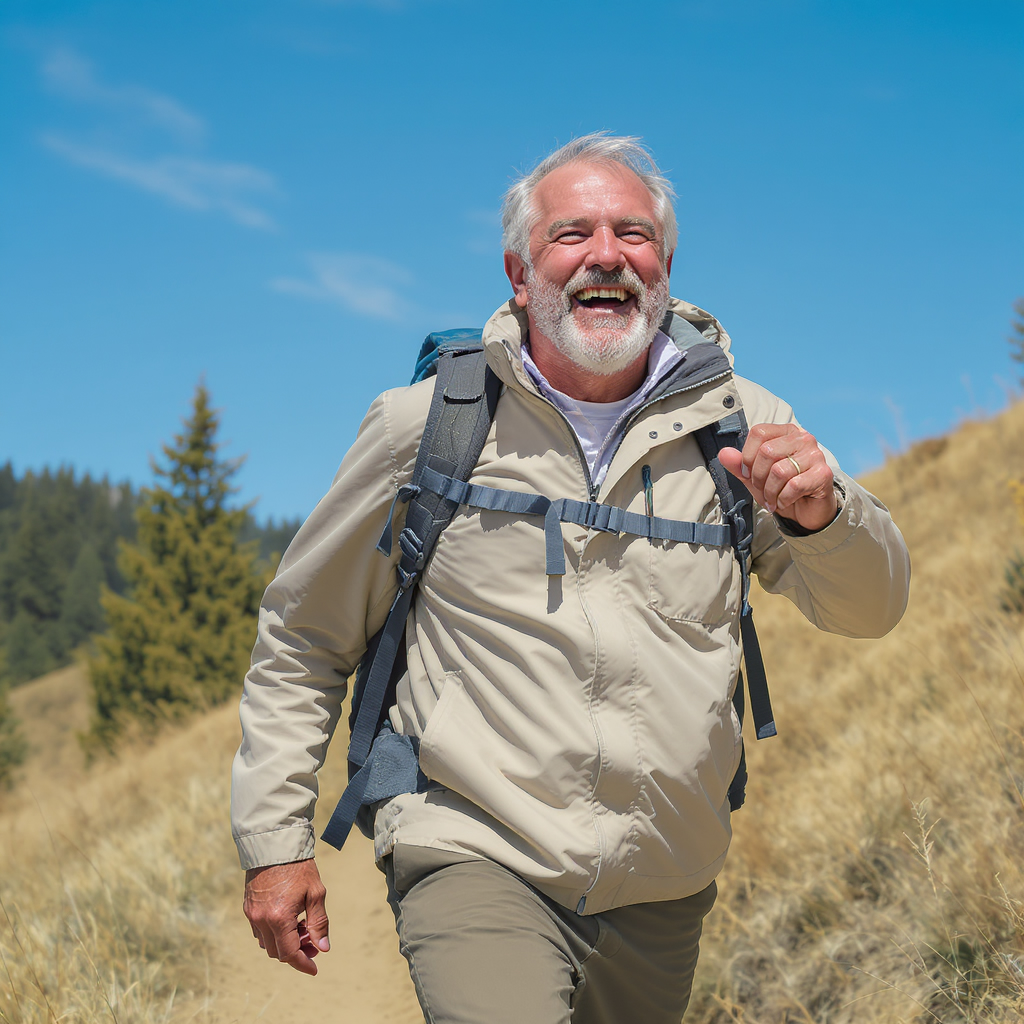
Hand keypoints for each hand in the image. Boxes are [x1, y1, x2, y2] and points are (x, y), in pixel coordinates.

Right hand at [243, 859, 329, 975]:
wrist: (274, 844)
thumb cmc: (298, 867)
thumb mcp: (315, 893)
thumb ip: (319, 923)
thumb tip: (323, 948)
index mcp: (279, 918)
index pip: (289, 954)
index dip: (303, 964)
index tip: (314, 968)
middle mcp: (261, 920)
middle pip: (277, 952)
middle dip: (296, 952)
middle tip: (313, 942)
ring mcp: (252, 914)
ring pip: (267, 943)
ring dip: (284, 943)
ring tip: (302, 927)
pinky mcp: (248, 907)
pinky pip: (259, 931)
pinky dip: (273, 933)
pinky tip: (288, 920)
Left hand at [718, 423, 837, 532]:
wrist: (806, 511)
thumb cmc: (781, 489)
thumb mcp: (754, 477)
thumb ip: (738, 465)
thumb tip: (724, 453)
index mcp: (786, 432)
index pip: (759, 432)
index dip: (747, 456)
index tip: (747, 474)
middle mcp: (803, 439)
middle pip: (767, 451)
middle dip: (758, 477)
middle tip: (761, 490)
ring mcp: (815, 455)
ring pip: (779, 471)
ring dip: (770, 491)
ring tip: (772, 498)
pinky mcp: (823, 474)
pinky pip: (794, 485)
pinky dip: (783, 499)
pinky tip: (783, 502)